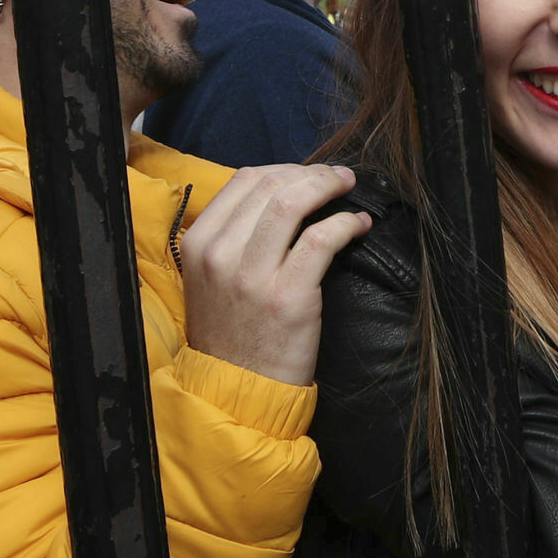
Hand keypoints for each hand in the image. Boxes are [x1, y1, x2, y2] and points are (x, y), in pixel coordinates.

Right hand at [178, 162, 368, 386]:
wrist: (238, 388)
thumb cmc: (233, 331)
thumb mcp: (211, 278)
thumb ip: (232, 237)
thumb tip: (279, 194)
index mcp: (199, 244)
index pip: (244, 180)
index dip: (284, 168)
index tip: (307, 174)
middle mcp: (220, 255)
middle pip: (270, 185)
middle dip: (311, 173)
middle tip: (336, 177)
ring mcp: (252, 276)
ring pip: (291, 203)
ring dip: (328, 186)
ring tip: (348, 188)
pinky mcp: (287, 297)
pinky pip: (320, 239)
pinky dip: (345, 223)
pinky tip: (358, 224)